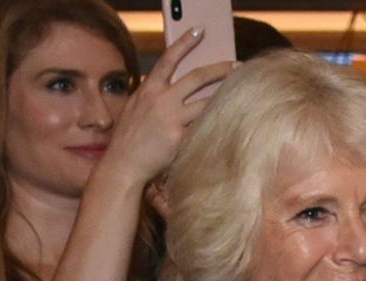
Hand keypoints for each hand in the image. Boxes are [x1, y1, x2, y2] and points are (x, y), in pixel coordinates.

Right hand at [98, 28, 236, 191]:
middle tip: (236, 65)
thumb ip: (152, 95)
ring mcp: (172, 119)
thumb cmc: (129, 139)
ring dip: (225, 96)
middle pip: (197, 77)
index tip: (199, 31)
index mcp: (149, 89)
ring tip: (241, 92)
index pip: (169, 59)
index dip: (185, 42)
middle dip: (220, 69)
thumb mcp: (135, 108)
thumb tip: (169, 87)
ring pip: (206, 102)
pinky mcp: (180, 139)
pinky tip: (230, 122)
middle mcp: (161, 100)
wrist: (124, 164)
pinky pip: (202, 128)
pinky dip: (216, 124)